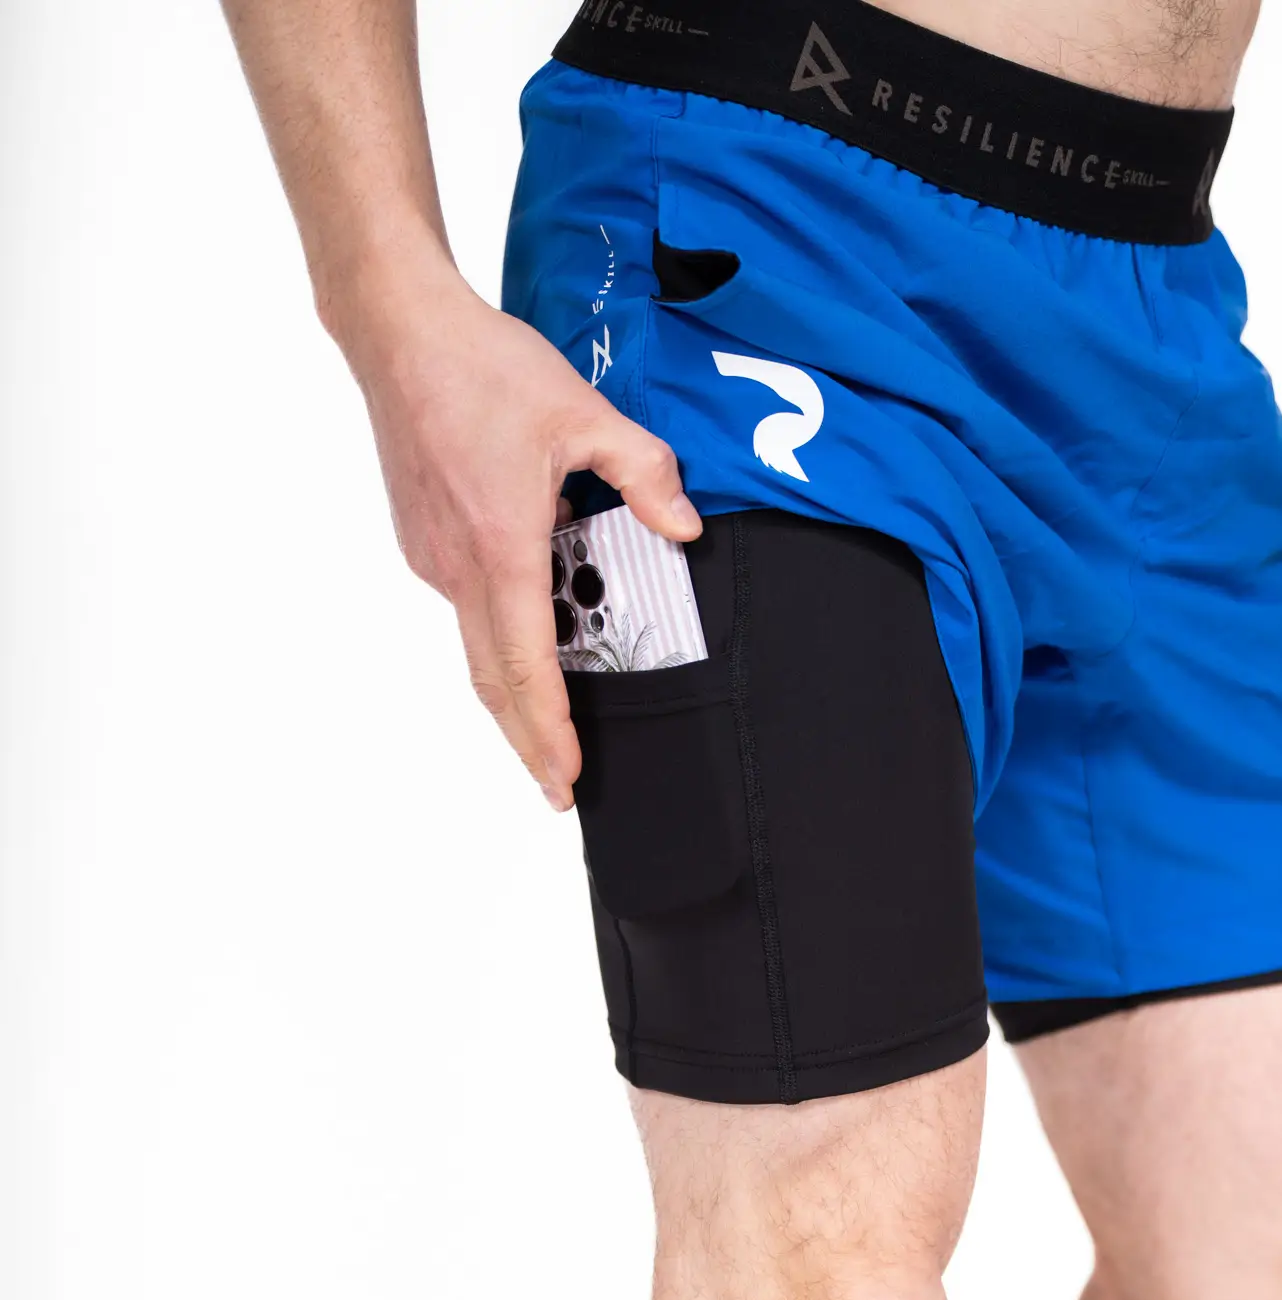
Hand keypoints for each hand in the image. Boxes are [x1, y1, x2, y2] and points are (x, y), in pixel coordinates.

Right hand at [342, 259, 699, 807]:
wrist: (398, 331)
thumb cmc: (482, 366)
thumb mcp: (584, 413)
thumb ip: (645, 474)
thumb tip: (684, 526)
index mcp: (501, 549)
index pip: (527, 668)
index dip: (548, 732)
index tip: (565, 778)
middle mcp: (458, 567)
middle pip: (494, 682)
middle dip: (528, 741)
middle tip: (559, 787)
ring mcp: (433, 558)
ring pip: (479, 646)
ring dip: (516, 689)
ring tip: (552, 723)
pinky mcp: (423, 542)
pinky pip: (468, 605)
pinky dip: (501, 632)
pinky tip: (536, 620)